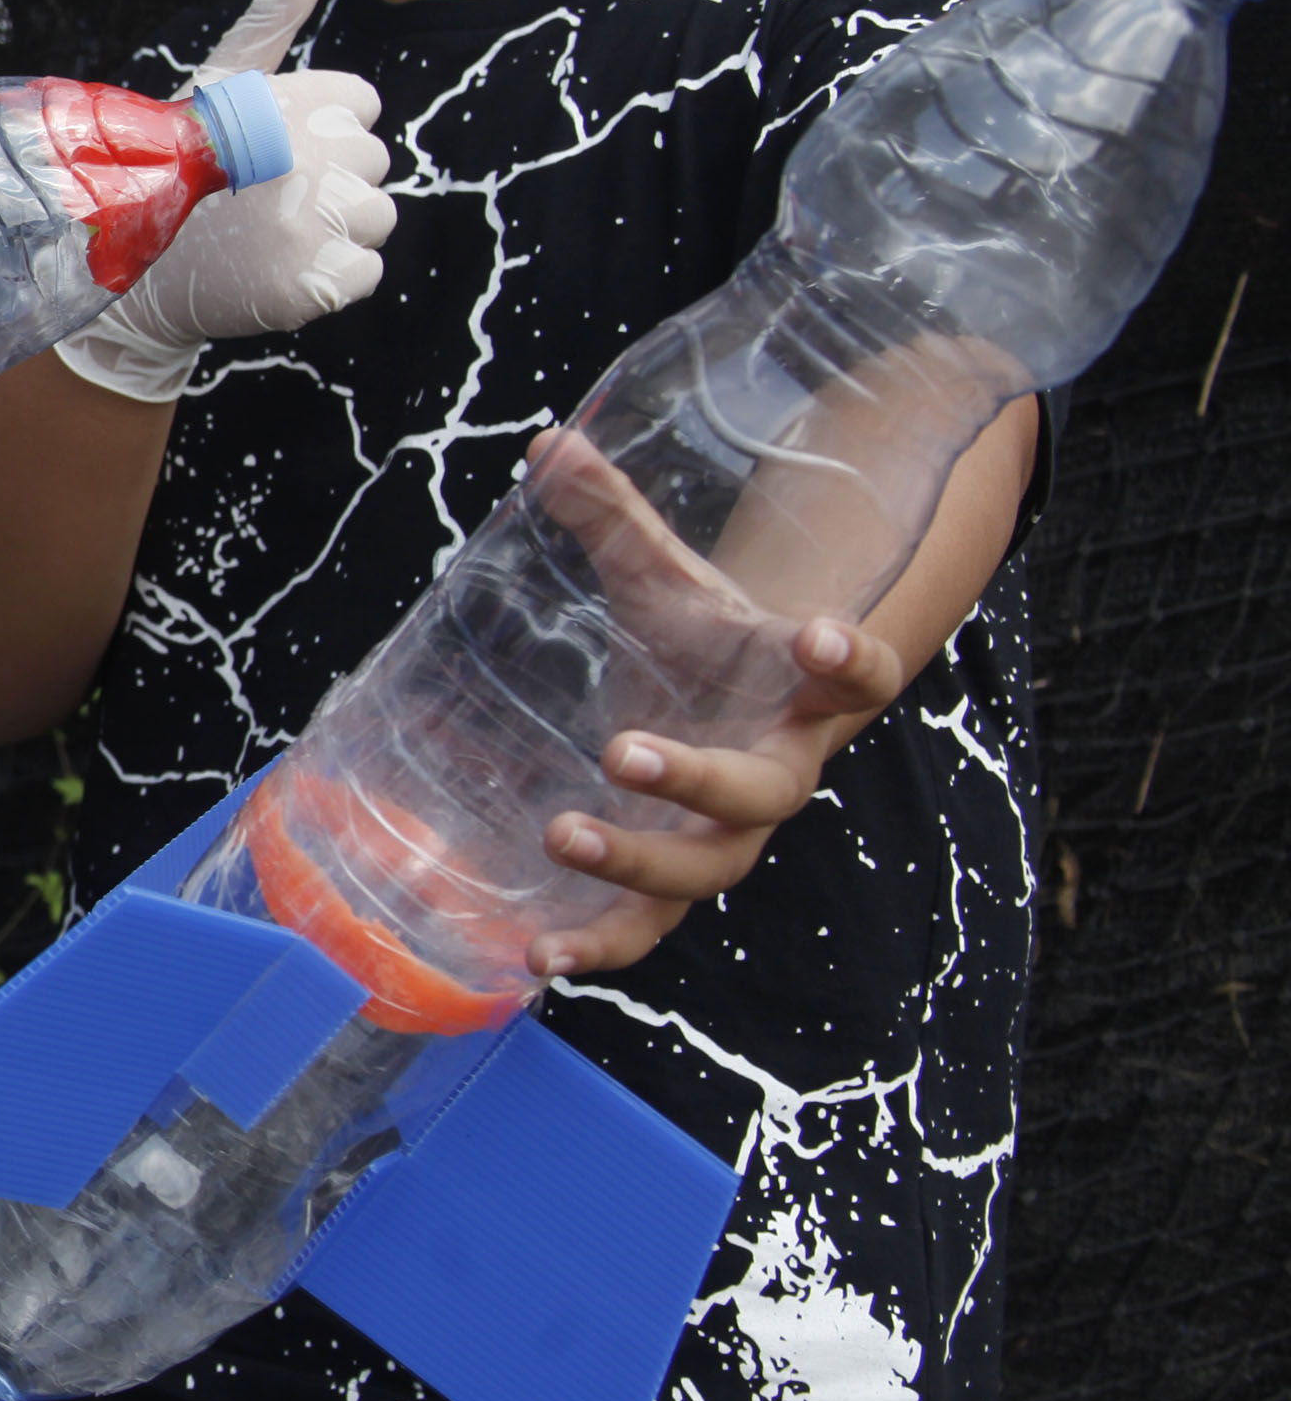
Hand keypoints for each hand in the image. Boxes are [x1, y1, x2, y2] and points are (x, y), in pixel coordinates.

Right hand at [57, 0, 397, 403]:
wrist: (135, 278)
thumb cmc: (178, 171)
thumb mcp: (217, 86)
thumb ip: (271, 19)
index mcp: (285, 101)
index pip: (360, 105)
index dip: (324, 128)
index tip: (274, 149)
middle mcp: (300, 157)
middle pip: (373, 161)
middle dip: (330, 179)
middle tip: (266, 197)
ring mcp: (307, 224)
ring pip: (377, 215)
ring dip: (337, 229)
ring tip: (274, 236)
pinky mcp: (313, 284)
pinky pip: (367, 269)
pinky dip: (334, 277)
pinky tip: (283, 270)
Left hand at [516, 428, 914, 978]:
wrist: (724, 708)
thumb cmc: (701, 637)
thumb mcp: (664, 574)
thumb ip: (613, 515)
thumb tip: (547, 442)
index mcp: (799, 689)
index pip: (862, 676)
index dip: (853, 659)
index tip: (825, 632)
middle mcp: (777, 770)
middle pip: (762, 794)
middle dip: (696, 779)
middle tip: (621, 750)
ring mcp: (727, 833)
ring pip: (704, 871)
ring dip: (635, 864)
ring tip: (562, 833)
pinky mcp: (673, 878)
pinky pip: (646, 928)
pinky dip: (598, 947)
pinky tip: (537, 958)